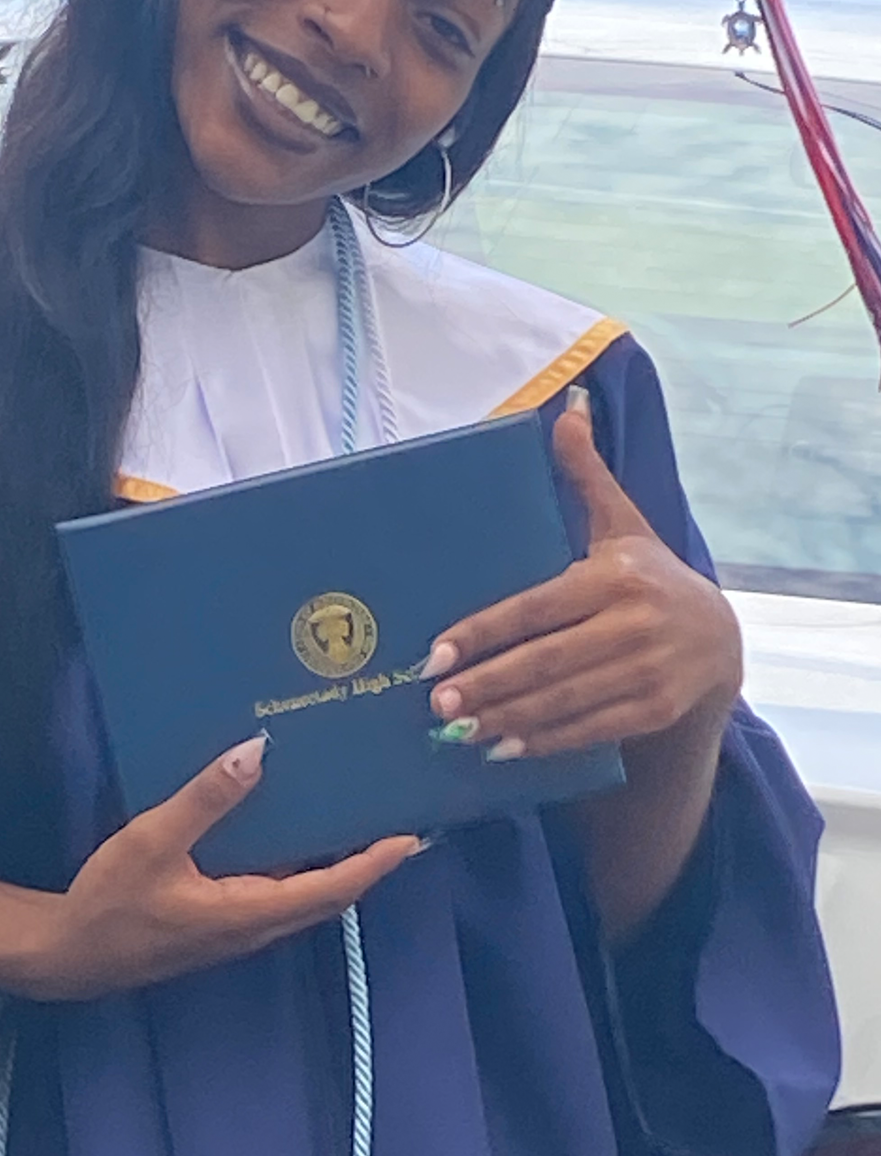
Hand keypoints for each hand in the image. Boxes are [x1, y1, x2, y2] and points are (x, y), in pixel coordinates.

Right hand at [29, 737, 417, 999]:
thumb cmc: (111, 904)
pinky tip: (292, 832)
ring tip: (355, 818)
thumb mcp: (152, 842)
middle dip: (366, 862)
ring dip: (334, 865)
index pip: (331, 889)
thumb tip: (256, 752)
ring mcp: (239, 929)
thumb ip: (205, 800)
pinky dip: (299, 866)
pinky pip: (277, 893)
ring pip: (304, 896)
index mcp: (249, 913)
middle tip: (395, 818)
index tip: (411, 836)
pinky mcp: (222, 922)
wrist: (69, 957)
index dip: (374, 863)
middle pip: (328, 895)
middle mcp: (256, 927)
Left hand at [423, 394, 742, 757]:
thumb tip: (567, 407)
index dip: (483, 633)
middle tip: (435, 701)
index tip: (435, 654)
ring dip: (507, 718)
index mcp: (616, 575)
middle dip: (488, 684)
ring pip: (564, 700)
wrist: (720, 639)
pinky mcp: (655, 708)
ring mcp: (649, 671)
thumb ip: (586, 474)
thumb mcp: (622, 523)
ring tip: (455, 729)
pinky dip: (544, 740)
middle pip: (546, 661)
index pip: (535, 608)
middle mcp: (635, 624)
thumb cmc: (649, 577)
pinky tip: (502, 748)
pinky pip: (589, 728)